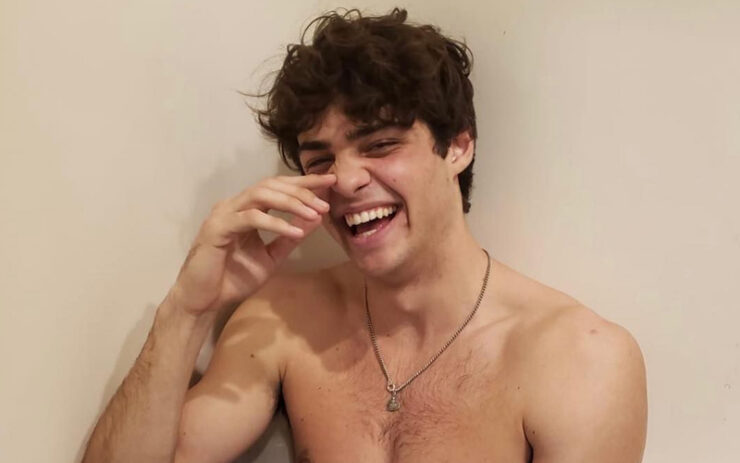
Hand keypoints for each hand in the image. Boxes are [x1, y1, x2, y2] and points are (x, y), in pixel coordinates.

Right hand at [169, 174, 335, 315]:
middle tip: (326, 201)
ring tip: (314, 214)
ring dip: (291, 203)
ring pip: (261, 195)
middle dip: (302, 190)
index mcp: (246, 209)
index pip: (278, 187)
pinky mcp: (217, 228)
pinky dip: (276, 223)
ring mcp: (224, 214)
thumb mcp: (271, 256)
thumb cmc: (232, 279)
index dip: (304, 183)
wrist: (204, 301)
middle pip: (271, 184)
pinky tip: (295, 232)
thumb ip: (290, 238)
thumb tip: (315, 220)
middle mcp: (234, 205)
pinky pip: (251, 218)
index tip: (329, 182)